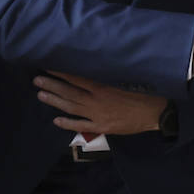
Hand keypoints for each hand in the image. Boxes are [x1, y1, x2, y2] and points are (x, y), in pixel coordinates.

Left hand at [34, 71, 164, 134]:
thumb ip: (108, 76)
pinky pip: (80, 126)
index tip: (48, 66)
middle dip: (51, 85)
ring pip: (71, 107)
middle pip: (69, 92)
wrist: (156, 112)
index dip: (60, 72)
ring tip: (40, 95)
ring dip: (55, 101)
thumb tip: (92, 66)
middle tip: (37, 80)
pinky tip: (56, 120)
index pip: (76, 77)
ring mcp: (97, 115)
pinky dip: (67, 123)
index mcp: (102, 86)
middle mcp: (96, 100)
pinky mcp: (102, 127)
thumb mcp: (125, 79)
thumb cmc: (143, 92)